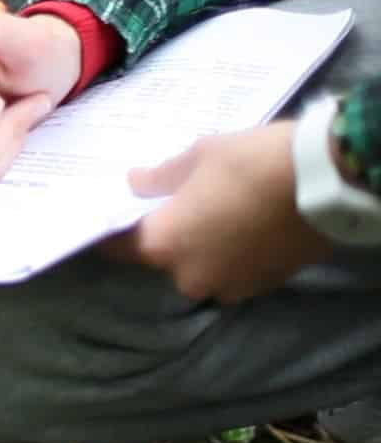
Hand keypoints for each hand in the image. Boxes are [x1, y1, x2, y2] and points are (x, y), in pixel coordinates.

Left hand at [101, 122, 330, 302]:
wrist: (329, 181)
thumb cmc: (253, 163)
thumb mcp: (199, 156)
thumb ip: (159, 177)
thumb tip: (134, 183)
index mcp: (164, 246)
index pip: (119, 247)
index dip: (115, 230)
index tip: (115, 217)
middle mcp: (189, 277)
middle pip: (164, 257)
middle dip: (170, 234)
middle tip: (183, 204)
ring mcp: (228, 286)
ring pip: (200, 265)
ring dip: (204, 245)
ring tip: (221, 212)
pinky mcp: (263, 286)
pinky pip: (233, 270)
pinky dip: (233, 252)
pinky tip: (246, 225)